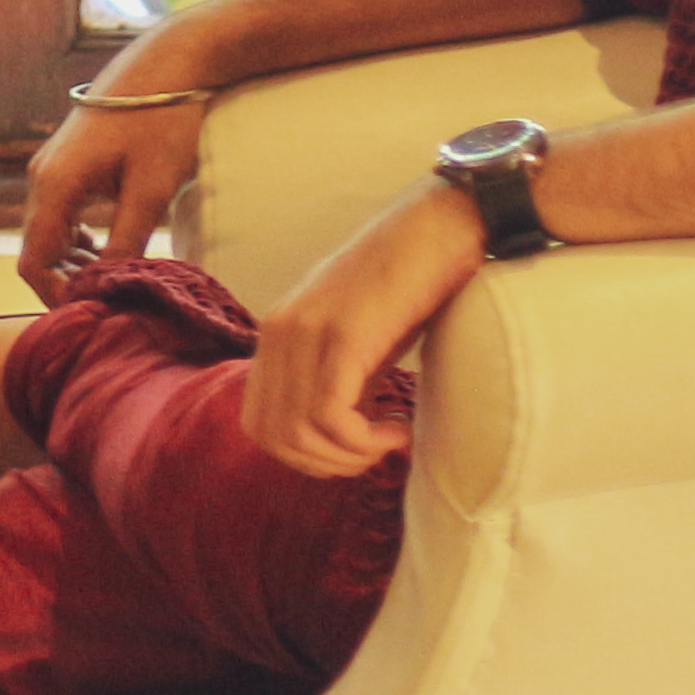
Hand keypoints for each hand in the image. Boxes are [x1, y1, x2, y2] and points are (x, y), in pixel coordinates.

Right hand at [16, 68, 215, 292]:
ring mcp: (52, 165)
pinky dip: (76, 240)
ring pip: (48, 231)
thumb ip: (127, 242)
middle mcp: (42, 176)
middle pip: (36, 248)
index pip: (32, 261)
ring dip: (73, 263)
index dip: (55, 296)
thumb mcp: (152, 189)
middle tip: (109, 306)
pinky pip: (60, 212)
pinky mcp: (69, 159)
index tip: (94, 315)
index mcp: (55, 185)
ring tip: (114, 284)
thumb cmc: (162, 121)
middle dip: (66, 282)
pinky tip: (108, 249)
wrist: (169, 61)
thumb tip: (109, 289)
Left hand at [242, 185, 487, 480]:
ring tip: (390, 438)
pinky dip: (364, 440)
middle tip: (373, 452)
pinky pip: (330, 415)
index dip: (303, 456)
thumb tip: (337, 442)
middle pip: (270, 437)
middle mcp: (279, 333)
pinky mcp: (344, 334)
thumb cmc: (407, 288)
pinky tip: (398, 428)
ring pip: (298, 433)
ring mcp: (307, 332)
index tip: (353, 449)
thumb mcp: (358, 343)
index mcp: (276, 337)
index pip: (256, 424)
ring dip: (349, 456)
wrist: (438, 230)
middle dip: (325, 464)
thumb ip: (335, 381)